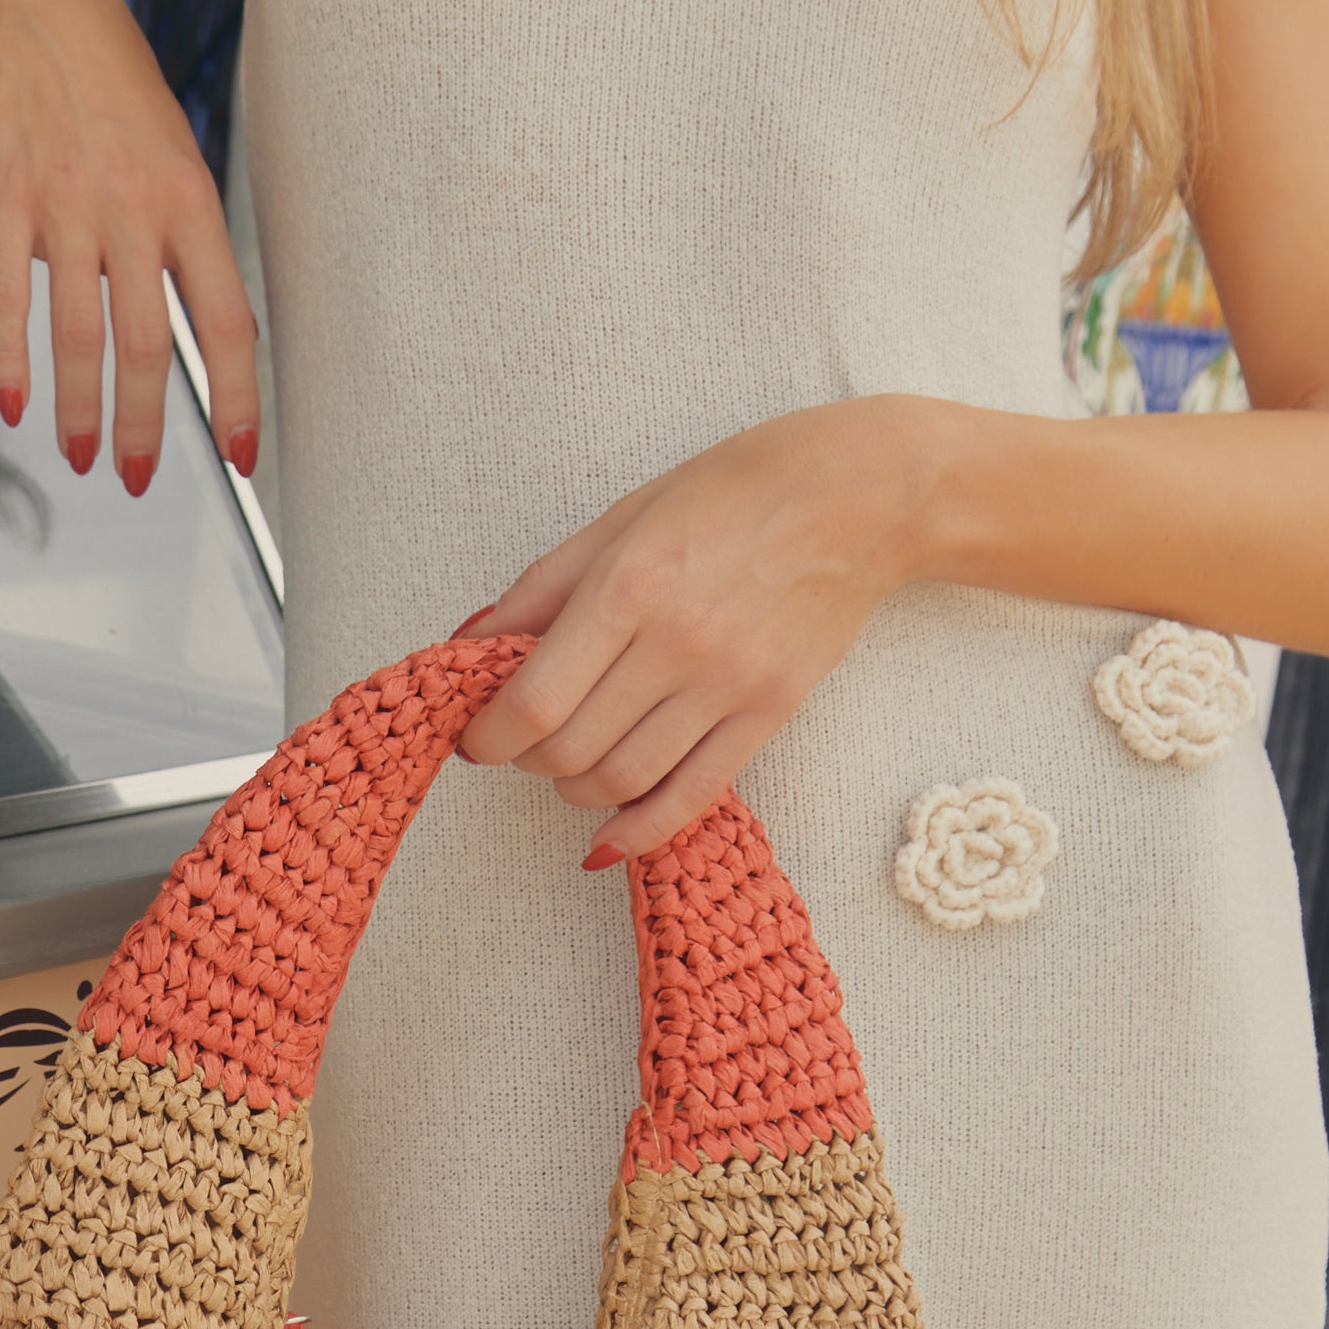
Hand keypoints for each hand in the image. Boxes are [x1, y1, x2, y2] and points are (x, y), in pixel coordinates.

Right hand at [0, 0, 259, 490]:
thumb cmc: (108, 83)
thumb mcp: (169, 149)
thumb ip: (171, 233)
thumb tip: (163, 317)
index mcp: (189, 200)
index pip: (227, 319)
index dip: (237, 395)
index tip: (240, 456)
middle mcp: (135, 208)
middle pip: (151, 342)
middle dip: (146, 424)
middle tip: (135, 477)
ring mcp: (67, 204)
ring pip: (79, 332)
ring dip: (82, 408)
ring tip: (83, 455)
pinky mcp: (3, 196)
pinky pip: (6, 294)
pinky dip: (8, 358)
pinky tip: (11, 402)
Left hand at [459, 401, 937, 858]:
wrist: (858, 498)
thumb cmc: (734, 492)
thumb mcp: (622, 518)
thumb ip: (542, 588)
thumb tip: (470, 643)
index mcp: (629, 586)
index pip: (534, 702)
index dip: (488, 735)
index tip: (476, 736)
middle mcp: (678, 644)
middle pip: (569, 751)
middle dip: (526, 758)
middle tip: (522, 740)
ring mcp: (729, 685)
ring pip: (621, 782)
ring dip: (574, 788)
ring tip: (568, 762)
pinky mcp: (770, 713)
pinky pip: (691, 795)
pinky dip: (638, 829)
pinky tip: (607, 836)